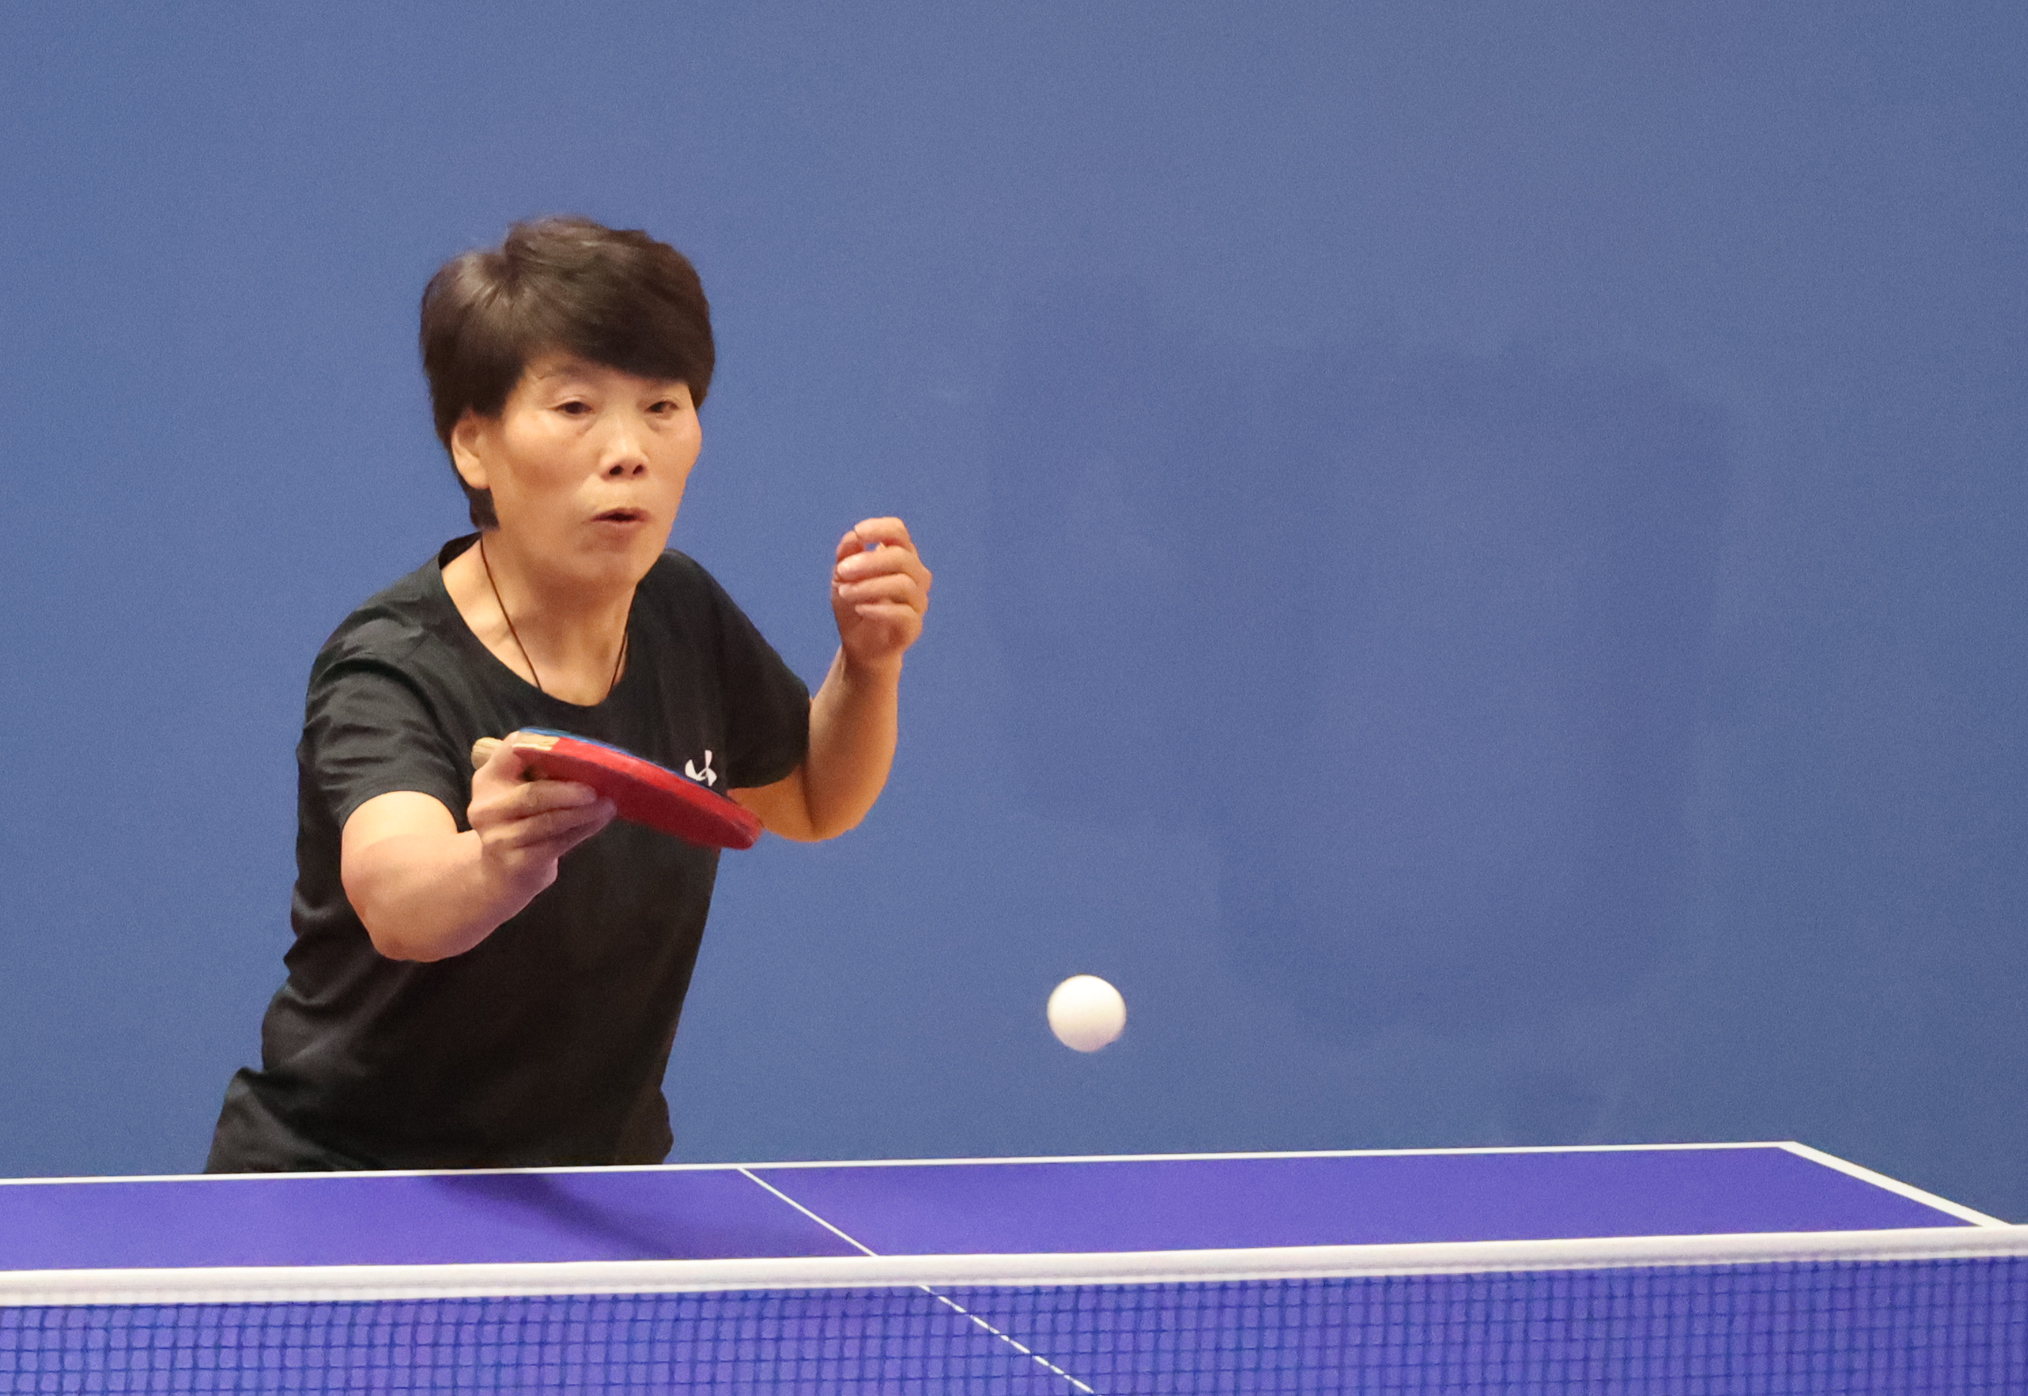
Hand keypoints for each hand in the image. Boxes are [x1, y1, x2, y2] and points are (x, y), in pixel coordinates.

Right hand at [467, 731, 616, 899]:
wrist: (505, 871)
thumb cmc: (523, 820)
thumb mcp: (522, 791)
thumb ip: (544, 773)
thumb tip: (589, 762)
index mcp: (488, 779)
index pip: (510, 752)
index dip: (541, 746)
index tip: (573, 751)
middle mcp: (486, 808)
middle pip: (532, 794)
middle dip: (568, 792)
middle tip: (595, 790)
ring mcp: (497, 838)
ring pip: (547, 822)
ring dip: (583, 813)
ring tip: (607, 805)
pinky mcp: (515, 863)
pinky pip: (556, 844)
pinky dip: (582, 831)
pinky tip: (598, 821)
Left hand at [831, 517, 931, 673]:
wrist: (860, 645)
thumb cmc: (853, 604)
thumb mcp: (842, 577)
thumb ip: (847, 555)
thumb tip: (854, 537)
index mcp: (900, 556)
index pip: (898, 532)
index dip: (880, 529)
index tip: (858, 533)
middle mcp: (915, 575)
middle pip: (902, 558)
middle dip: (869, 562)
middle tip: (841, 570)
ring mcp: (918, 601)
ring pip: (904, 584)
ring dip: (869, 586)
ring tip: (843, 592)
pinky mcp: (914, 626)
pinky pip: (904, 613)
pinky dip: (879, 609)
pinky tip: (859, 609)